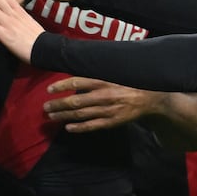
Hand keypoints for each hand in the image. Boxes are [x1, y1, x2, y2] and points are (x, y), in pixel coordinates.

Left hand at [44, 77, 160, 131]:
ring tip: (51, 116)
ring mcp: (107, 110)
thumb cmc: (130, 82)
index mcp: (104, 81)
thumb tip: (79, 68)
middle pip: (75, 101)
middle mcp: (103, 96)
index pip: (77, 82)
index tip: (49, 89)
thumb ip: (97, 73)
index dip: (61, 86)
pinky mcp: (112, 122)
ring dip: (64, 116)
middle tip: (45, 107)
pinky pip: (92, 126)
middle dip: (58, 104)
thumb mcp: (114, 72)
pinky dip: (79, 127)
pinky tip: (68, 127)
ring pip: (81, 115)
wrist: (151, 98)